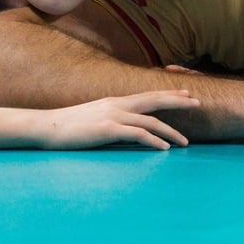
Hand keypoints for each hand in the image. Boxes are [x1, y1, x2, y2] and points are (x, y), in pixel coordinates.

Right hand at [38, 90, 199, 149]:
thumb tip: (127, 127)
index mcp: (115, 101)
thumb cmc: (68, 127)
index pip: (148, 95)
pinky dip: (154, 141)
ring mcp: (113, 115)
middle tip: (199, 103)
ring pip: (151, 121)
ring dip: (171, 132)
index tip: (187, 93)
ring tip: (186, 142)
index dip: (169, 93)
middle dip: (179, 101)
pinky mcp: (107, 129)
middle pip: (155, 100)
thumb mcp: (94, 117)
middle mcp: (117, 104)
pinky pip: (137, 135)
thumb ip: (113, 118)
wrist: (45, 127)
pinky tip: (165, 149)